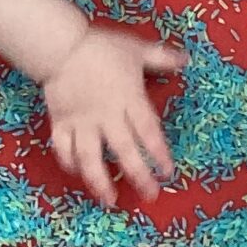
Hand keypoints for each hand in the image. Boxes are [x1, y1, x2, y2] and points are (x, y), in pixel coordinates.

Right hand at [43, 29, 186, 206]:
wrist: (61, 46)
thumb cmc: (101, 47)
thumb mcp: (136, 49)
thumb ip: (160, 58)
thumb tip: (186, 59)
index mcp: (128, 99)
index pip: (148, 132)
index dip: (158, 154)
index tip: (167, 172)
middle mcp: (107, 115)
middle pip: (125, 151)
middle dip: (138, 175)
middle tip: (150, 195)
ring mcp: (82, 122)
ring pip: (91, 157)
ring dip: (100, 180)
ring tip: (109, 200)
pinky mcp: (60, 122)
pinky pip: (64, 148)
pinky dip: (69, 162)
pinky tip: (77, 173)